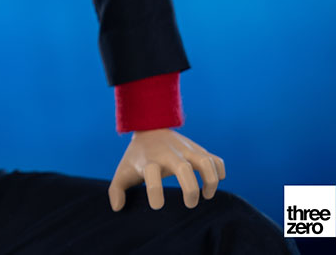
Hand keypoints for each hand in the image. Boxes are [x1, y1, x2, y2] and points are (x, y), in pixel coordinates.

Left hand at [108, 128, 225, 210]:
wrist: (149, 127)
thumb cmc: (137, 156)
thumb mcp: (123, 170)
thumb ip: (116, 189)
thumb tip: (117, 208)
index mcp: (149, 160)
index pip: (152, 173)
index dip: (155, 191)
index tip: (158, 206)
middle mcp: (168, 154)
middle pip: (182, 168)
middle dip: (189, 189)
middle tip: (190, 204)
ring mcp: (185, 150)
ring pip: (205, 162)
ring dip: (211, 181)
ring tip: (206, 195)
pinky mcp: (198, 150)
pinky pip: (216, 159)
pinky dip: (219, 172)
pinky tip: (212, 183)